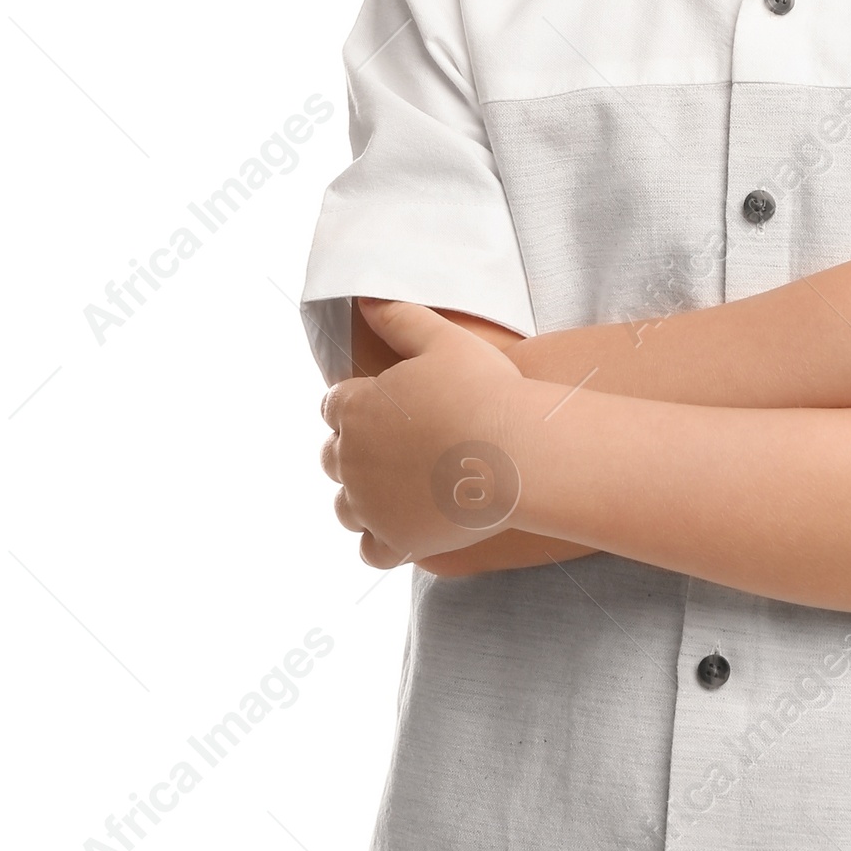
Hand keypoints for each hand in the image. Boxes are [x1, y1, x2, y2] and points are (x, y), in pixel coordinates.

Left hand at [321, 297, 524, 567]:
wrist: (516, 452)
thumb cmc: (485, 390)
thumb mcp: (443, 340)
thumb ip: (399, 318)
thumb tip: (364, 299)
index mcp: (354, 408)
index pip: (334, 407)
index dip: (356, 407)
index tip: (381, 411)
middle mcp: (351, 459)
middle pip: (334, 458)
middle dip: (354, 453)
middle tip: (390, 452)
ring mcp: (370, 505)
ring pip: (346, 507)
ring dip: (361, 500)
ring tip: (390, 494)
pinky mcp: (396, 540)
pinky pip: (372, 551)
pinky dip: (381, 543)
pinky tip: (402, 533)